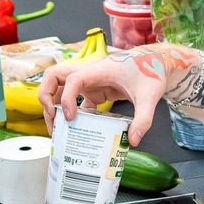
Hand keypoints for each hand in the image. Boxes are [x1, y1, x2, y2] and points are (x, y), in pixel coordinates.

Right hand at [38, 48, 191, 144]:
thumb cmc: (152, 71)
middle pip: (53, 77)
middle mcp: (90, 73)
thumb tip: (134, 140)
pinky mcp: (96, 90)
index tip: (71, 117)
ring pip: (59, 87)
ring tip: (56, 127)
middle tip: (53, 119)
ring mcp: (90, 82)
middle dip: (45, 97)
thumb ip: (143, 118)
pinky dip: (71, 113)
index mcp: (100, 70)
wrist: (157, 62)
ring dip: (52, 104)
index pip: (72, 79)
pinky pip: (76, 100)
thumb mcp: (150, 96)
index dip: (66, 98)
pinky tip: (76, 130)